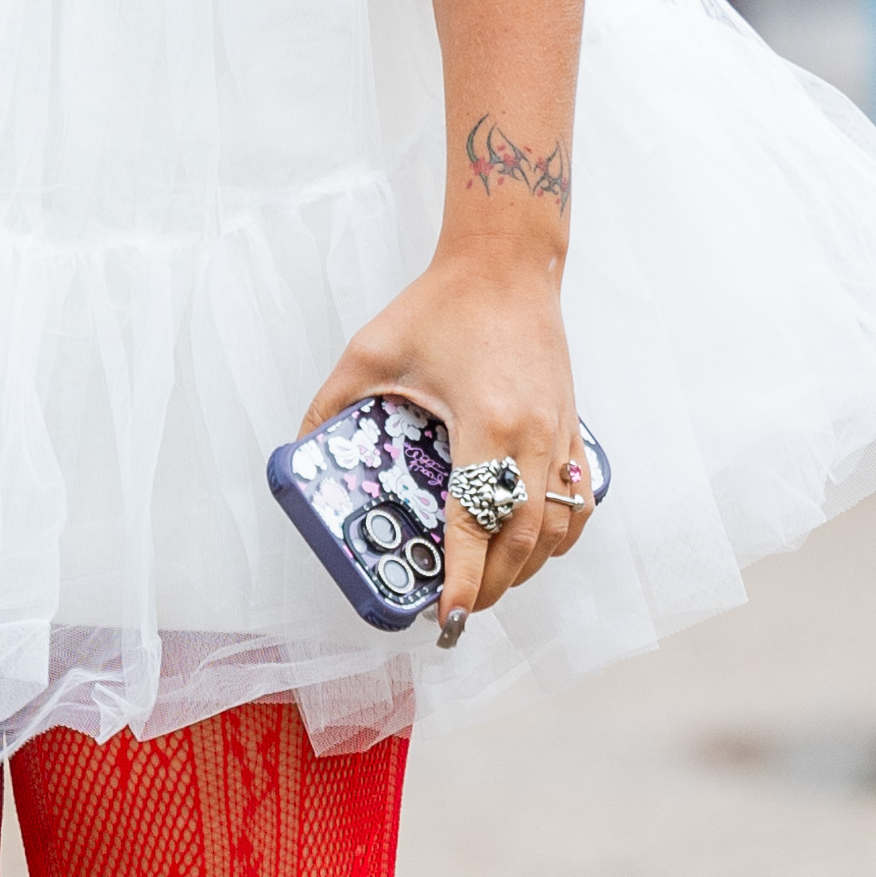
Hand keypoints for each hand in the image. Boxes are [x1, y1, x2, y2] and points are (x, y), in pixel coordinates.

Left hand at [303, 245, 587, 642]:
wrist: (509, 262)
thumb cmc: (442, 303)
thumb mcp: (370, 352)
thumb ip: (330, 404)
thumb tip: (299, 450)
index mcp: (487, 424)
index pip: (476, 522)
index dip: (462, 576)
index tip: (446, 614)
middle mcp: (532, 437)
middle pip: (522, 540)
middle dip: (489, 586)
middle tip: (456, 609)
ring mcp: (559, 434)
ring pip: (557, 527)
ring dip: (526, 567)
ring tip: (486, 584)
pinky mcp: (571, 427)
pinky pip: (576, 498)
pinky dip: (557, 533)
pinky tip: (530, 545)